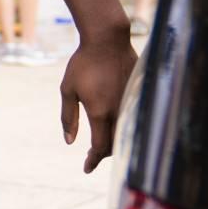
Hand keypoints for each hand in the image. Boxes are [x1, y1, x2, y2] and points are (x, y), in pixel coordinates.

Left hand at [60, 27, 136, 173]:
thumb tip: (69, 141)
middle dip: (103, 154)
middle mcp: (118, 112)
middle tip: (92, 157)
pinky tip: (117, 128)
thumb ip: (68, 117)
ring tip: (103, 146)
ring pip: (125, 134)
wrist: (108, 40)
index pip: (99, 147)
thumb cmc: (83, 63)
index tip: (86, 168)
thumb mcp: (68, 89)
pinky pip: (134, 119)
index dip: (93, 161)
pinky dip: (125, 129)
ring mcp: (130, 103)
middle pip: (115, 145)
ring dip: (115, 143)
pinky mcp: (139, 95)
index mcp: (100, 112)